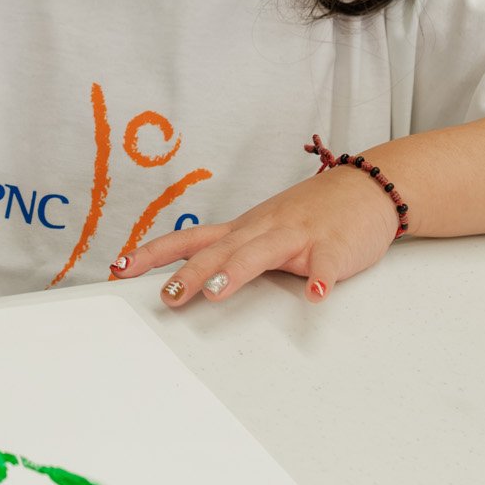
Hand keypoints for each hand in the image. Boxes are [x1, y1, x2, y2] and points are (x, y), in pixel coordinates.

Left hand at [110, 164, 400, 304]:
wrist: (365, 187)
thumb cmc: (308, 214)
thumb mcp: (261, 228)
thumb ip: (230, 250)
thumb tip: (188, 276)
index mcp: (243, 229)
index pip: (189, 240)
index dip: (153, 254)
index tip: (119, 268)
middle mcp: (262, 230)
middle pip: (220, 250)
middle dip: (190, 273)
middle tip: (168, 297)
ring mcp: (298, 236)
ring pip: (262, 252)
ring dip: (237, 271)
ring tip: (215, 293)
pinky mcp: (333, 247)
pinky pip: (325, 264)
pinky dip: (320, 280)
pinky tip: (315, 297)